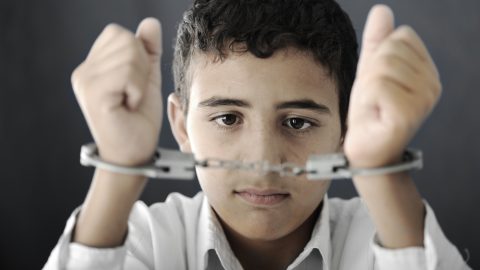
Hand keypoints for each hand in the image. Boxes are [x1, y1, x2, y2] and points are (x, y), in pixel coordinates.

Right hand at [71, 18, 162, 165]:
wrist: (133, 154)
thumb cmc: (139, 120)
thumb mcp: (147, 78)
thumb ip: (147, 50)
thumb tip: (150, 22)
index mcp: (93, 67)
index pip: (119, 34)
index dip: (138, 56)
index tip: (134, 85)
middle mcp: (84, 72)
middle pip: (125, 40)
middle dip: (141, 67)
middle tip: (134, 95)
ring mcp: (85, 81)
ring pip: (129, 54)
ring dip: (140, 81)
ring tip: (131, 101)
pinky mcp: (94, 93)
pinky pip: (128, 72)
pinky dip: (137, 90)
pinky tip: (128, 106)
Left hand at [344, 5, 440, 167]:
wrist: (366, 150)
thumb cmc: (370, 112)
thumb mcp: (371, 71)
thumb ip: (377, 42)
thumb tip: (382, 10)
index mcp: (427, 70)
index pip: (401, 37)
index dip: (379, 57)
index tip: (378, 83)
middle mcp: (432, 84)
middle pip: (390, 51)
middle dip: (370, 74)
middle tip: (373, 99)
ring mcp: (424, 100)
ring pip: (381, 68)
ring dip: (366, 88)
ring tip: (373, 107)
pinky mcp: (408, 114)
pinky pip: (376, 87)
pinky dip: (366, 100)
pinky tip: (374, 116)